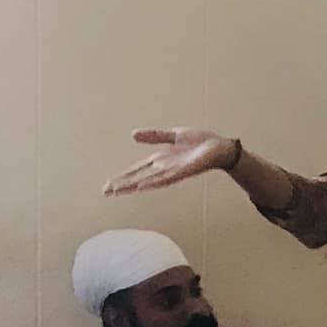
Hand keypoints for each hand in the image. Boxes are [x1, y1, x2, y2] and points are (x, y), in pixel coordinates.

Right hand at [104, 128, 238, 195]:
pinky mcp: (184, 171)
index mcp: (161, 159)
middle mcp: (164, 168)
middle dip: (122, 185)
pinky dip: (154, 182)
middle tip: (105, 192)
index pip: (137, 169)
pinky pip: (167, 178)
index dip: (122, 176)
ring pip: (149, 180)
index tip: (107, 185)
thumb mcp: (173, 135)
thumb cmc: (200, 142)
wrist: (220, 147)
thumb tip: (133, 134)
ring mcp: (174, 171)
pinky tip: (142, 186)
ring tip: (118, 192)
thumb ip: (154, 136)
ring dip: (134, 186)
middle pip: (139, 178)